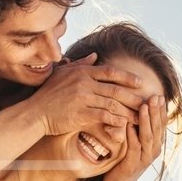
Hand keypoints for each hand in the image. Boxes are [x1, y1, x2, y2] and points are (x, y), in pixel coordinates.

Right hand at [30, 54, 146, 136]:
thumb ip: (81, 64)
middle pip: (116, 89)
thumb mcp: (63, 73)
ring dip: (129, 112)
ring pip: (113, 104)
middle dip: (133, 97)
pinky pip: (104, 117)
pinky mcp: (81, 114)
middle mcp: (85, 83)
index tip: (141, 83)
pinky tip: (125, 125)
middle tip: (146, 103)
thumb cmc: (48, 94)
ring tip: (140, 118)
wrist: (35, 113)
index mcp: (83, 72)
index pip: (111, 72)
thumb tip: (95, 55)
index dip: (128, 77)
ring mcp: (83, 98)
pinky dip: (116, 121)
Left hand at [103, 94, 167, 180]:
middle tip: (155, 96)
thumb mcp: (134, 142)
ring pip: (147, 137)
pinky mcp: (131, 165)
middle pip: (156, 129)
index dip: (161, 111)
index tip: (160, 95)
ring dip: (146, 121)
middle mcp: (153, 151)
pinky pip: (133, 148)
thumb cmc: (125, 159)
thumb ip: (138, 128)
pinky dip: (132, 136)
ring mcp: (143, 159)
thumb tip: (140, 107)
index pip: (160, 125)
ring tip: (144, 107)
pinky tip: (129, 125)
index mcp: (155, 144)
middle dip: (156, 112)